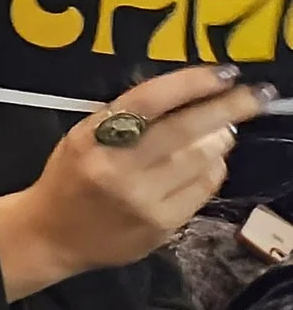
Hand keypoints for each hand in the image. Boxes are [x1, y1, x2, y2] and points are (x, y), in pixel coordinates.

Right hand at [0, 66, 269, 297]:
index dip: (190, 83)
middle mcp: (117, 168)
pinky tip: (210, 162)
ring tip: (225, 129)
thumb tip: (191, 98)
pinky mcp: (162, 224)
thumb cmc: (69, 177)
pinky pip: (203, 188)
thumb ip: (125, 118)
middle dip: (227, 108)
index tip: (224, 73)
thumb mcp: (82, 138)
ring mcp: (143, 198)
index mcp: (92, 138)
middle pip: (183, 130)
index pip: (148, 101)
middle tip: (257, 95)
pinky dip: (213, 170)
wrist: (52, 236)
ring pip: (200, 160)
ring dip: (221, 139)